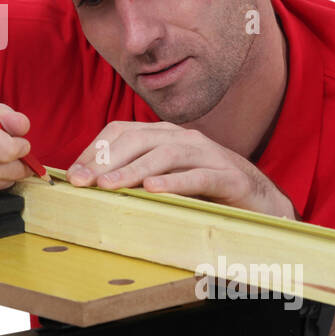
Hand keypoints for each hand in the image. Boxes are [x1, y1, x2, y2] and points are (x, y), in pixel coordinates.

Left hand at [66, 120, 296, 218]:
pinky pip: (199, 176)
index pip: (122, 132)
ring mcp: (209, 154)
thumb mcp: (164, 181)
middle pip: (139, 139)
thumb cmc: (205, 193)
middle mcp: (184, 138)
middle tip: (83, 182)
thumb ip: (134, 178)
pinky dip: (175, 182)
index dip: (95, 151)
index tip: (73, 175)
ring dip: (133, 171)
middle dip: (107, 160)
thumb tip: (90, 186)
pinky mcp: (230, 177)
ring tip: (109, 186)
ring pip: (165, 155)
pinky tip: (154, 191)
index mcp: (165, 135)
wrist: (260, 203)